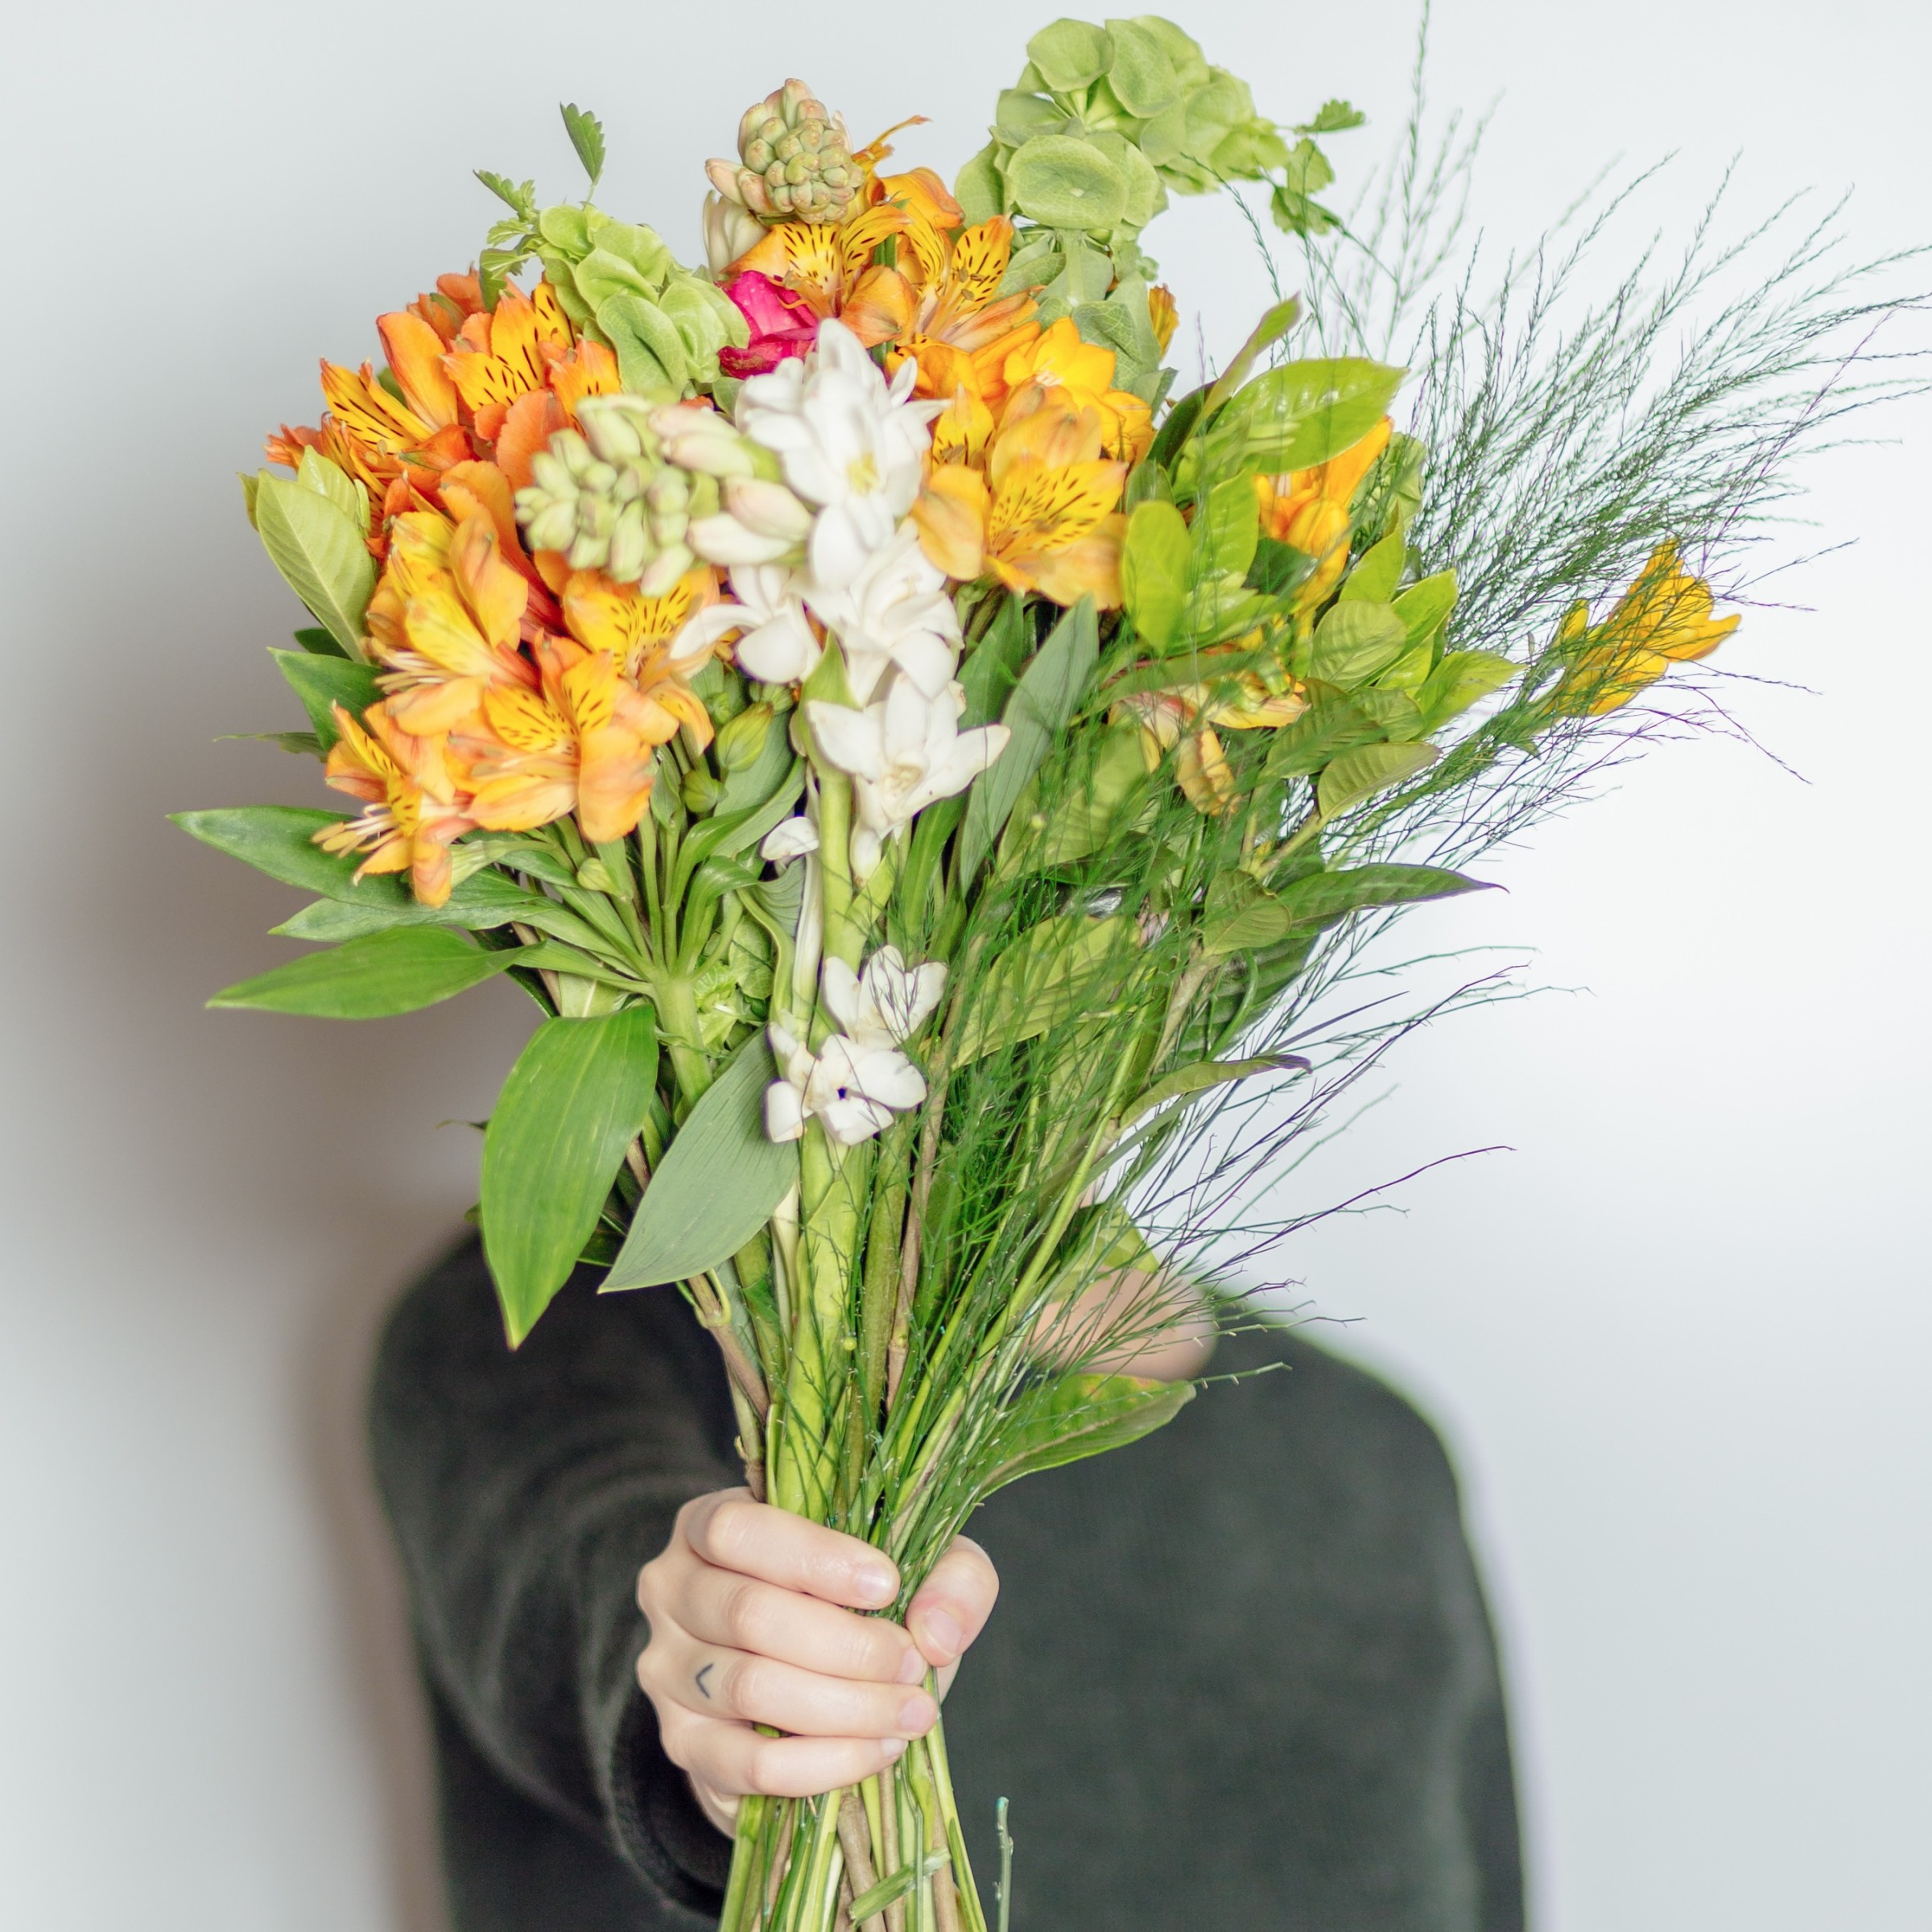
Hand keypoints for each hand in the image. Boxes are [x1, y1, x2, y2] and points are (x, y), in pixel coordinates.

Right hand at [636, 1489, 998, 1833]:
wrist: (814, 1688)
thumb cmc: (861, 1604)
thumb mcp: (919, 1564)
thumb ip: (952, 1577)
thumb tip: (936, 1632)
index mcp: (710, 1523)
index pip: (738, 1530)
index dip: (814, 1558)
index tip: (888, 1586)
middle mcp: (672, 1589)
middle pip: (748, 1613)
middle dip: (848, 1645)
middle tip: (914, 1664)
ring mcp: (667, 1670)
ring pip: (750, 1687)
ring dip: (846, 1706)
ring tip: (909, 1712)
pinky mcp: (684, 1744)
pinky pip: (750, 1763)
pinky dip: (824, 1762)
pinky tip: (878, 1751)